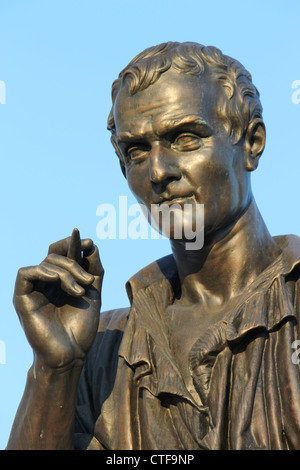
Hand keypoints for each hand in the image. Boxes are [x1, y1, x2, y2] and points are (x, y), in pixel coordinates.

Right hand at [13, 229, 103, 369]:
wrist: (72, 353)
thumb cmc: (81, 326)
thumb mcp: (93, 292)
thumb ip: (93, 268)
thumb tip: (90, 244)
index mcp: (59, 280)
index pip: (61, 252)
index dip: (73, 243)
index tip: (89, 242)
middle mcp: (44, 282)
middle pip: (54, 255)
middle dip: (73, 262)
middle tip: (88, 281)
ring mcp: (33, 289)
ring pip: (45, 263)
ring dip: (65, 272)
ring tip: (80, 291)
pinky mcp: (21, 298)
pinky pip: (25, 273)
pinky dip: (43, 271)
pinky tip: (57, 280)